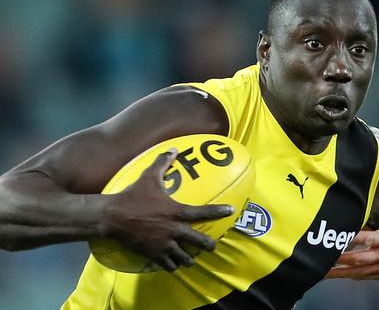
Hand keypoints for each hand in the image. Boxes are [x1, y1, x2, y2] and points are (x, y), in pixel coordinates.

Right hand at [99, 149, 233, 270]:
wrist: (112, 217)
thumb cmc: (132, 196)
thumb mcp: (148, 177)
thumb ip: (162, 163)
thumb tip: (173, 149)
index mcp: (176, 212)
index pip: (203, 212)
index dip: (218, 211)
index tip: (230, 210)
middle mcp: (173, 230)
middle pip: (197, 241)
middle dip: (207, 245)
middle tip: (212, 247)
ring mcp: (164, 244)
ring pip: (183, 257)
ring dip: (188, 258)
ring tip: (191, 260)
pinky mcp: (153, 254)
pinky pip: (167, 264)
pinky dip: (171, 265)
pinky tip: (173, 264)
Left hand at [327, 203, 378, 279]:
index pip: (368, 238)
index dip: (353, 238)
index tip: (338, 237)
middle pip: (359, 259)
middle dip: (340, 260)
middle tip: (323, 258)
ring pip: (359, 272)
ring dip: (341, 273)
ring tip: (324, 273)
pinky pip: (364, 277)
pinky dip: (350, 276)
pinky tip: (338, 276)